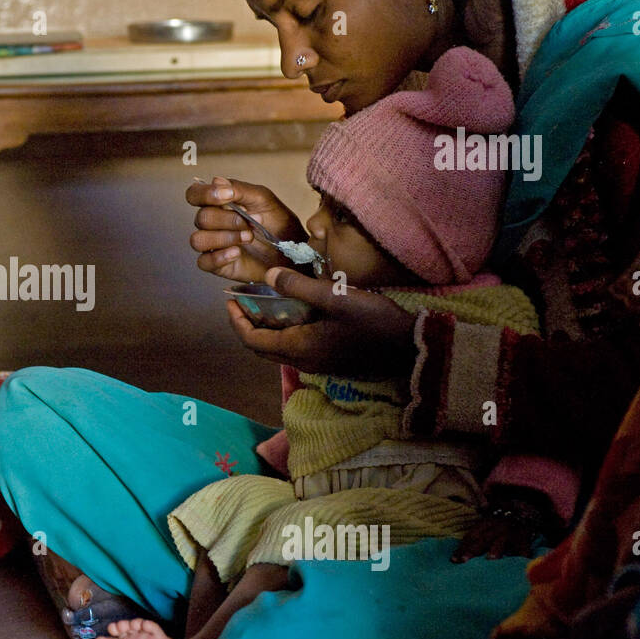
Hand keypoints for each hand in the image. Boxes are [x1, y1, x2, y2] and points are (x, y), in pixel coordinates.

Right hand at [187, 176, 305, 283]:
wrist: (293, 253)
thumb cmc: (279, 225)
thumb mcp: (265, 201)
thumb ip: (241, 190)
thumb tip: (217, 181)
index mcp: (219, 203)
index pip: (195, 194)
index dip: (205, 194)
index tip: (227, 196)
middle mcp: (212, 223)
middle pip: (201, 218)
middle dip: (228, 220)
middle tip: (251, 223)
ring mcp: (212, 244)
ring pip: (198, 240)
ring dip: (224, 238)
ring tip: (248, 238)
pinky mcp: (216, 264)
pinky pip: (204, 262)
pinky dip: (220, 256)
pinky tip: (237, 253)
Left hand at [224, 266, 415, 376]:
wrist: (409, 349)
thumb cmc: (372, 322)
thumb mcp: (336, 297)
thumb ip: (299, 286)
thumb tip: (269, 274)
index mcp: (298, 347)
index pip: (252, 340)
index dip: (237, 321)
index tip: (230, 301)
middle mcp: (302, 361)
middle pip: (262, 348)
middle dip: (248, 326)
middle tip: (243, 302)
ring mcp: (317, 364)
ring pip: (279, 350)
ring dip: (267, 330)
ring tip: (266, 304)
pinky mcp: (329, 361)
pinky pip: (296, 349)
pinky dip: (286, 333)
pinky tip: (296, 314)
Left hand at [451, 488, 557, 561]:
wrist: (523, 507)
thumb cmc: (501, 521)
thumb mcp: (487, 523)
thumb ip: (477, 534)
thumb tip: (460, 551)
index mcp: (485, 523)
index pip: (471, 536)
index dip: (462, 548)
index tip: (453, 560)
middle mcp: (495, 527)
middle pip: (482, 539)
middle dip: (472, 549)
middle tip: (463, 560)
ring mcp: (509, 531)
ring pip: (502, 540)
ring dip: (496, 549)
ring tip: (490, 558)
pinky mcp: (523, 536)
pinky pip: (523, 544)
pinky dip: (523, 552)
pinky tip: (521, 559)